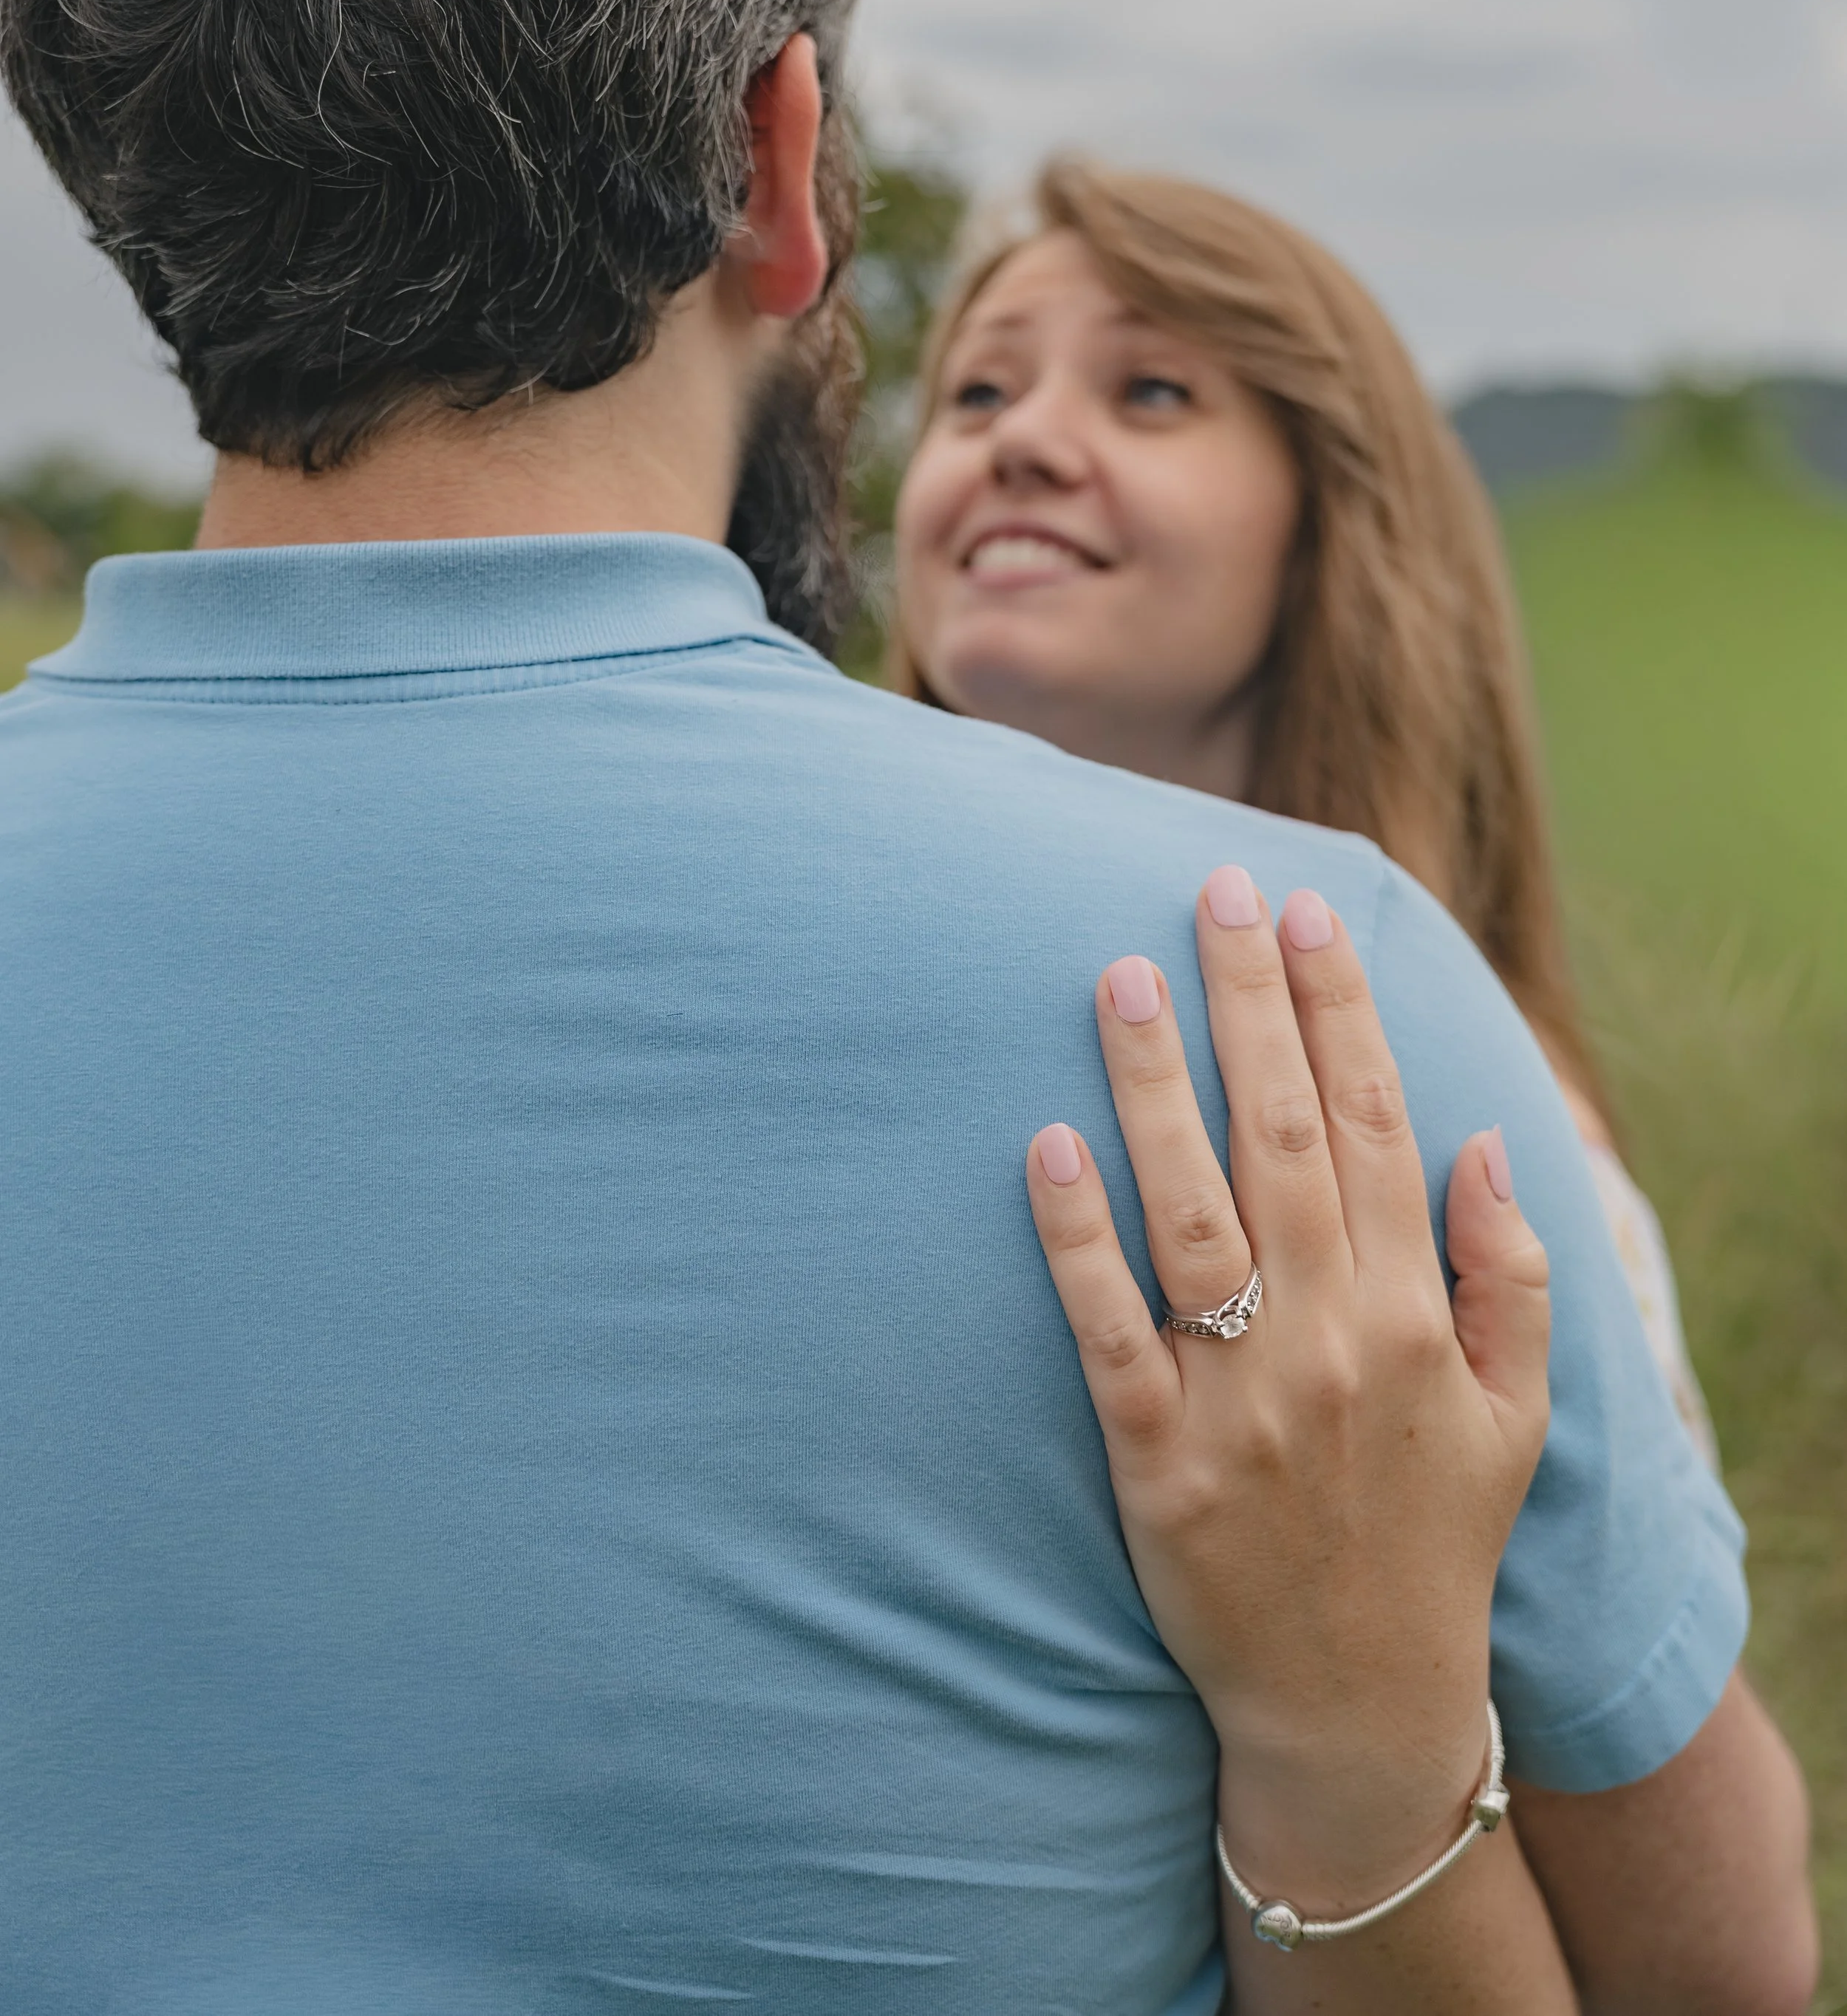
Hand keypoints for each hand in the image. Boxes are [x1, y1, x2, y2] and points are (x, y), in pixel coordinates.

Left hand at [1026, 871, 1551, 1916]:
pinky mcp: (1155, 1458)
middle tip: (1209, 888)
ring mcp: (1239, 1396)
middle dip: (1250, 1005)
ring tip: (1120, 975)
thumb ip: (1510, 1272)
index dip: (1341, 1013)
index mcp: (1413, 1314)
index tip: (1304, 914)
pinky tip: (1045, 1145)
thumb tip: (1479, 1138)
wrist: (1357, 1709)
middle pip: (1289, 1137)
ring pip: (1192, 1209)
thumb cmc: (1434, 1541)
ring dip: (1157, 1087)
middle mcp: (1330, 1339)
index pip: (1381, 1125)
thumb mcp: (1511, 1413)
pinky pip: (1108, 1327)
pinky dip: (1077, 1237)